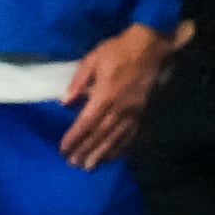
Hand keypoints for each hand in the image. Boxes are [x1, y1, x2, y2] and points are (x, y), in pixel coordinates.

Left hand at [59, 24, 170, 169]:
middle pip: (101, 134)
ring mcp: (133, 111)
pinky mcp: (143, 112)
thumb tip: (64, 103)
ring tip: (90, 167)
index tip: (64, 149)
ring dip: (102, 154)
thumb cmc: (117, 51)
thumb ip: (77, 82)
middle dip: (86, 150)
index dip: (75, 137)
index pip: (87, 122)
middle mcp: (120, 107)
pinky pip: (131, 134)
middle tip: (73, 164)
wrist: (150, 47)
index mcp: (105, 94)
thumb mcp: (92, 60)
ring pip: (116, 138)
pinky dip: (121, 147)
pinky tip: (113, 156)